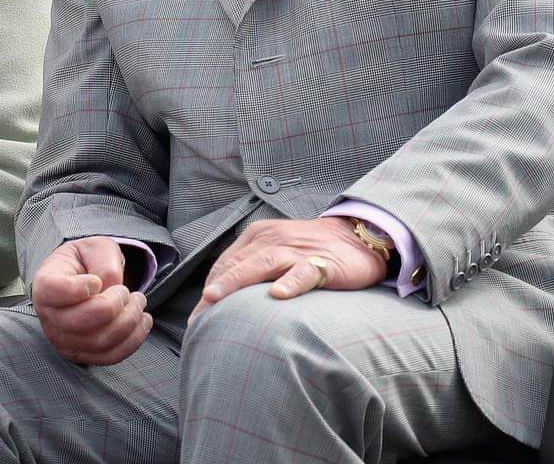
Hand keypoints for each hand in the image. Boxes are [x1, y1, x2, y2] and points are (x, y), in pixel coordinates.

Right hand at [32, 237, 152, 365]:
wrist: (84, 278)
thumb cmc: (87, 261)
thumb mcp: (96, 248)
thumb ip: (103, 264)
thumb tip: (110, 289)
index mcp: (45, 283)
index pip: (53, 291)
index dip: (77, 289)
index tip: (96, 281)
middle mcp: (48, 316)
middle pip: (80, 322)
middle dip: (114, 306)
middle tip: (127, 291)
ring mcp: (62, 340)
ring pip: (98, 342)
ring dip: (128, 322)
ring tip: (139, 303)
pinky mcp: (80, 355)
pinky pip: (108, 356)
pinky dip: (132, 341)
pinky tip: (142, 322)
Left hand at [189, 217, 387, 320]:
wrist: (357, 236)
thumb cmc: (311, 250)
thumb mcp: (276, 253)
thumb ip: (253, 270)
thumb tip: (226, 300)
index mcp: (257, 236)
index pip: (226, 263)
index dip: (210, 289)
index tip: (197, 316)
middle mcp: (272, 239)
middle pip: (237, 264)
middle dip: (214, 291)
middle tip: (198, 317)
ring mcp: (296, 249)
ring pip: (262, 263)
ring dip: (237, 280)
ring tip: (218, 298)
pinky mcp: (322, 262)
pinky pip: (304, 272)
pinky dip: (290, 282)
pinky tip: (279, 295)